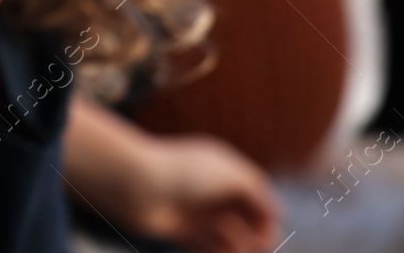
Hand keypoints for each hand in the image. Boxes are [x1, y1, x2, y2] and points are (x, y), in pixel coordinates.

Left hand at [123, 134, 283, 252]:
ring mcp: (195, 208)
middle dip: (257, 232)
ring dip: (240, 246)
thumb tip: (276, 212)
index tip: (270, 227)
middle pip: (247, 216)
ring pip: (230, 233)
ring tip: (235, 249)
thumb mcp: (228, 172)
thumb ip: (256, 189)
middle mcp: (210, 187)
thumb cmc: (182, 173)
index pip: (258, 193)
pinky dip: (221, 252)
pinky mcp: (181, 229)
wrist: (133, 184)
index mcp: (222, 167)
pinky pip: (209, 246)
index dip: (268, 213)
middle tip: (256, 244)